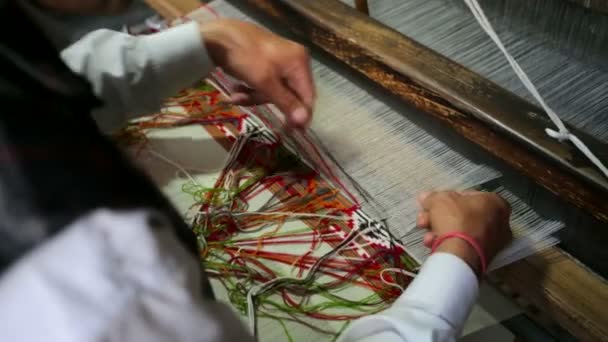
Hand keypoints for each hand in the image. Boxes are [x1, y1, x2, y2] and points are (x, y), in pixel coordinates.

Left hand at [199, 19, 314, 127]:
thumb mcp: (265, 83)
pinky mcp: (266, 63)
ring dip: (255, 96)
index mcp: (299, 63)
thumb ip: (286, 102)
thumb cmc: (246, 57)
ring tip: (236, 97)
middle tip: (250, 107)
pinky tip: (236, 90)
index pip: (307, 95)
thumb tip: (304, 121)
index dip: (300, 115)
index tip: (292, 132)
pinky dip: (252, 89)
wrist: (218, 36)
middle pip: (289, 94)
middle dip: (266, 101)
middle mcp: (294, 61)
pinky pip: (265, 83)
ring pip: (274, 90)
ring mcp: (280, 61)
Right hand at [416, 191, 511, 274]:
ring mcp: (492, 242)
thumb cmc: (456, 220)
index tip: (433, 204)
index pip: (467, 195)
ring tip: (428, 236)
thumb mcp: (439, 200)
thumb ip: (432, 197)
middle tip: (424, 219)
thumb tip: (425, 197)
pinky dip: (448, 244)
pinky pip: (463, 246)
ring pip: (461, 232)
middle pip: (462, 215)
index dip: (446, 198)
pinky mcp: (484, 258)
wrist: (461, 255)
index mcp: (495, 202)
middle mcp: (499, 222)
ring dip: (440, 231)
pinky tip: (433, 245)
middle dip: (439, 218)